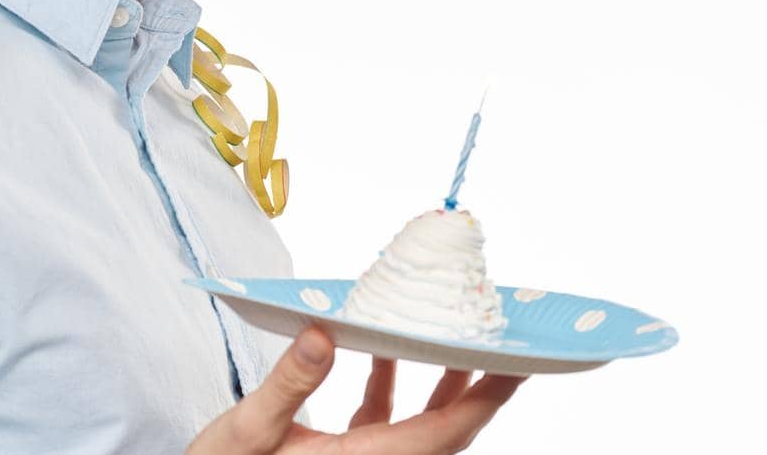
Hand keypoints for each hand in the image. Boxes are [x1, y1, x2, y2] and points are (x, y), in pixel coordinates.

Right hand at [186, 324, 525, 453]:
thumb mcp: (247, 432)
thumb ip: (288, 384)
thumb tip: (322, 334)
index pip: (444, 433)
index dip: (487, 396)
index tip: (519, 363)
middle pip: (444, 430)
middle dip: (477, 384)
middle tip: (502, 338)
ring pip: (420, 428)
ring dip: (441, 384)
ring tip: (454, 334)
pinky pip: (385, 425)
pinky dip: (391, 388)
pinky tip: (379, 352)